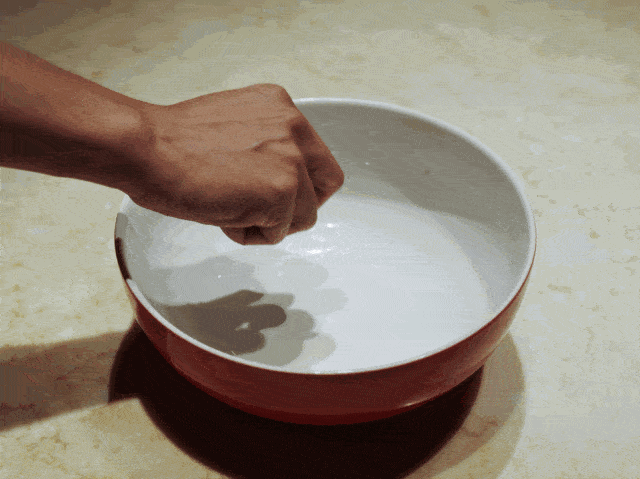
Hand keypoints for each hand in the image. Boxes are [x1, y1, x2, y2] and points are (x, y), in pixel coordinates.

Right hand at [125, 84, 343, 244]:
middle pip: (326, 184)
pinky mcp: (282, 190)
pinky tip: (221, 214)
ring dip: (268, 222)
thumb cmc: (172, 141)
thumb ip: (265, 142)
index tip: (281, 193)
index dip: (304, 183)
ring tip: (228, 207)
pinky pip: (278, 233)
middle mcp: (295, 127)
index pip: (317, 156)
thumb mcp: (234, 125)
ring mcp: (292, 159)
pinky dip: (250, 235)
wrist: (146, 148)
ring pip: (304, 216)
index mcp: (282, 107)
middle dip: (299, 205)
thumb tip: (272, 172)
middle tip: (267, 212)